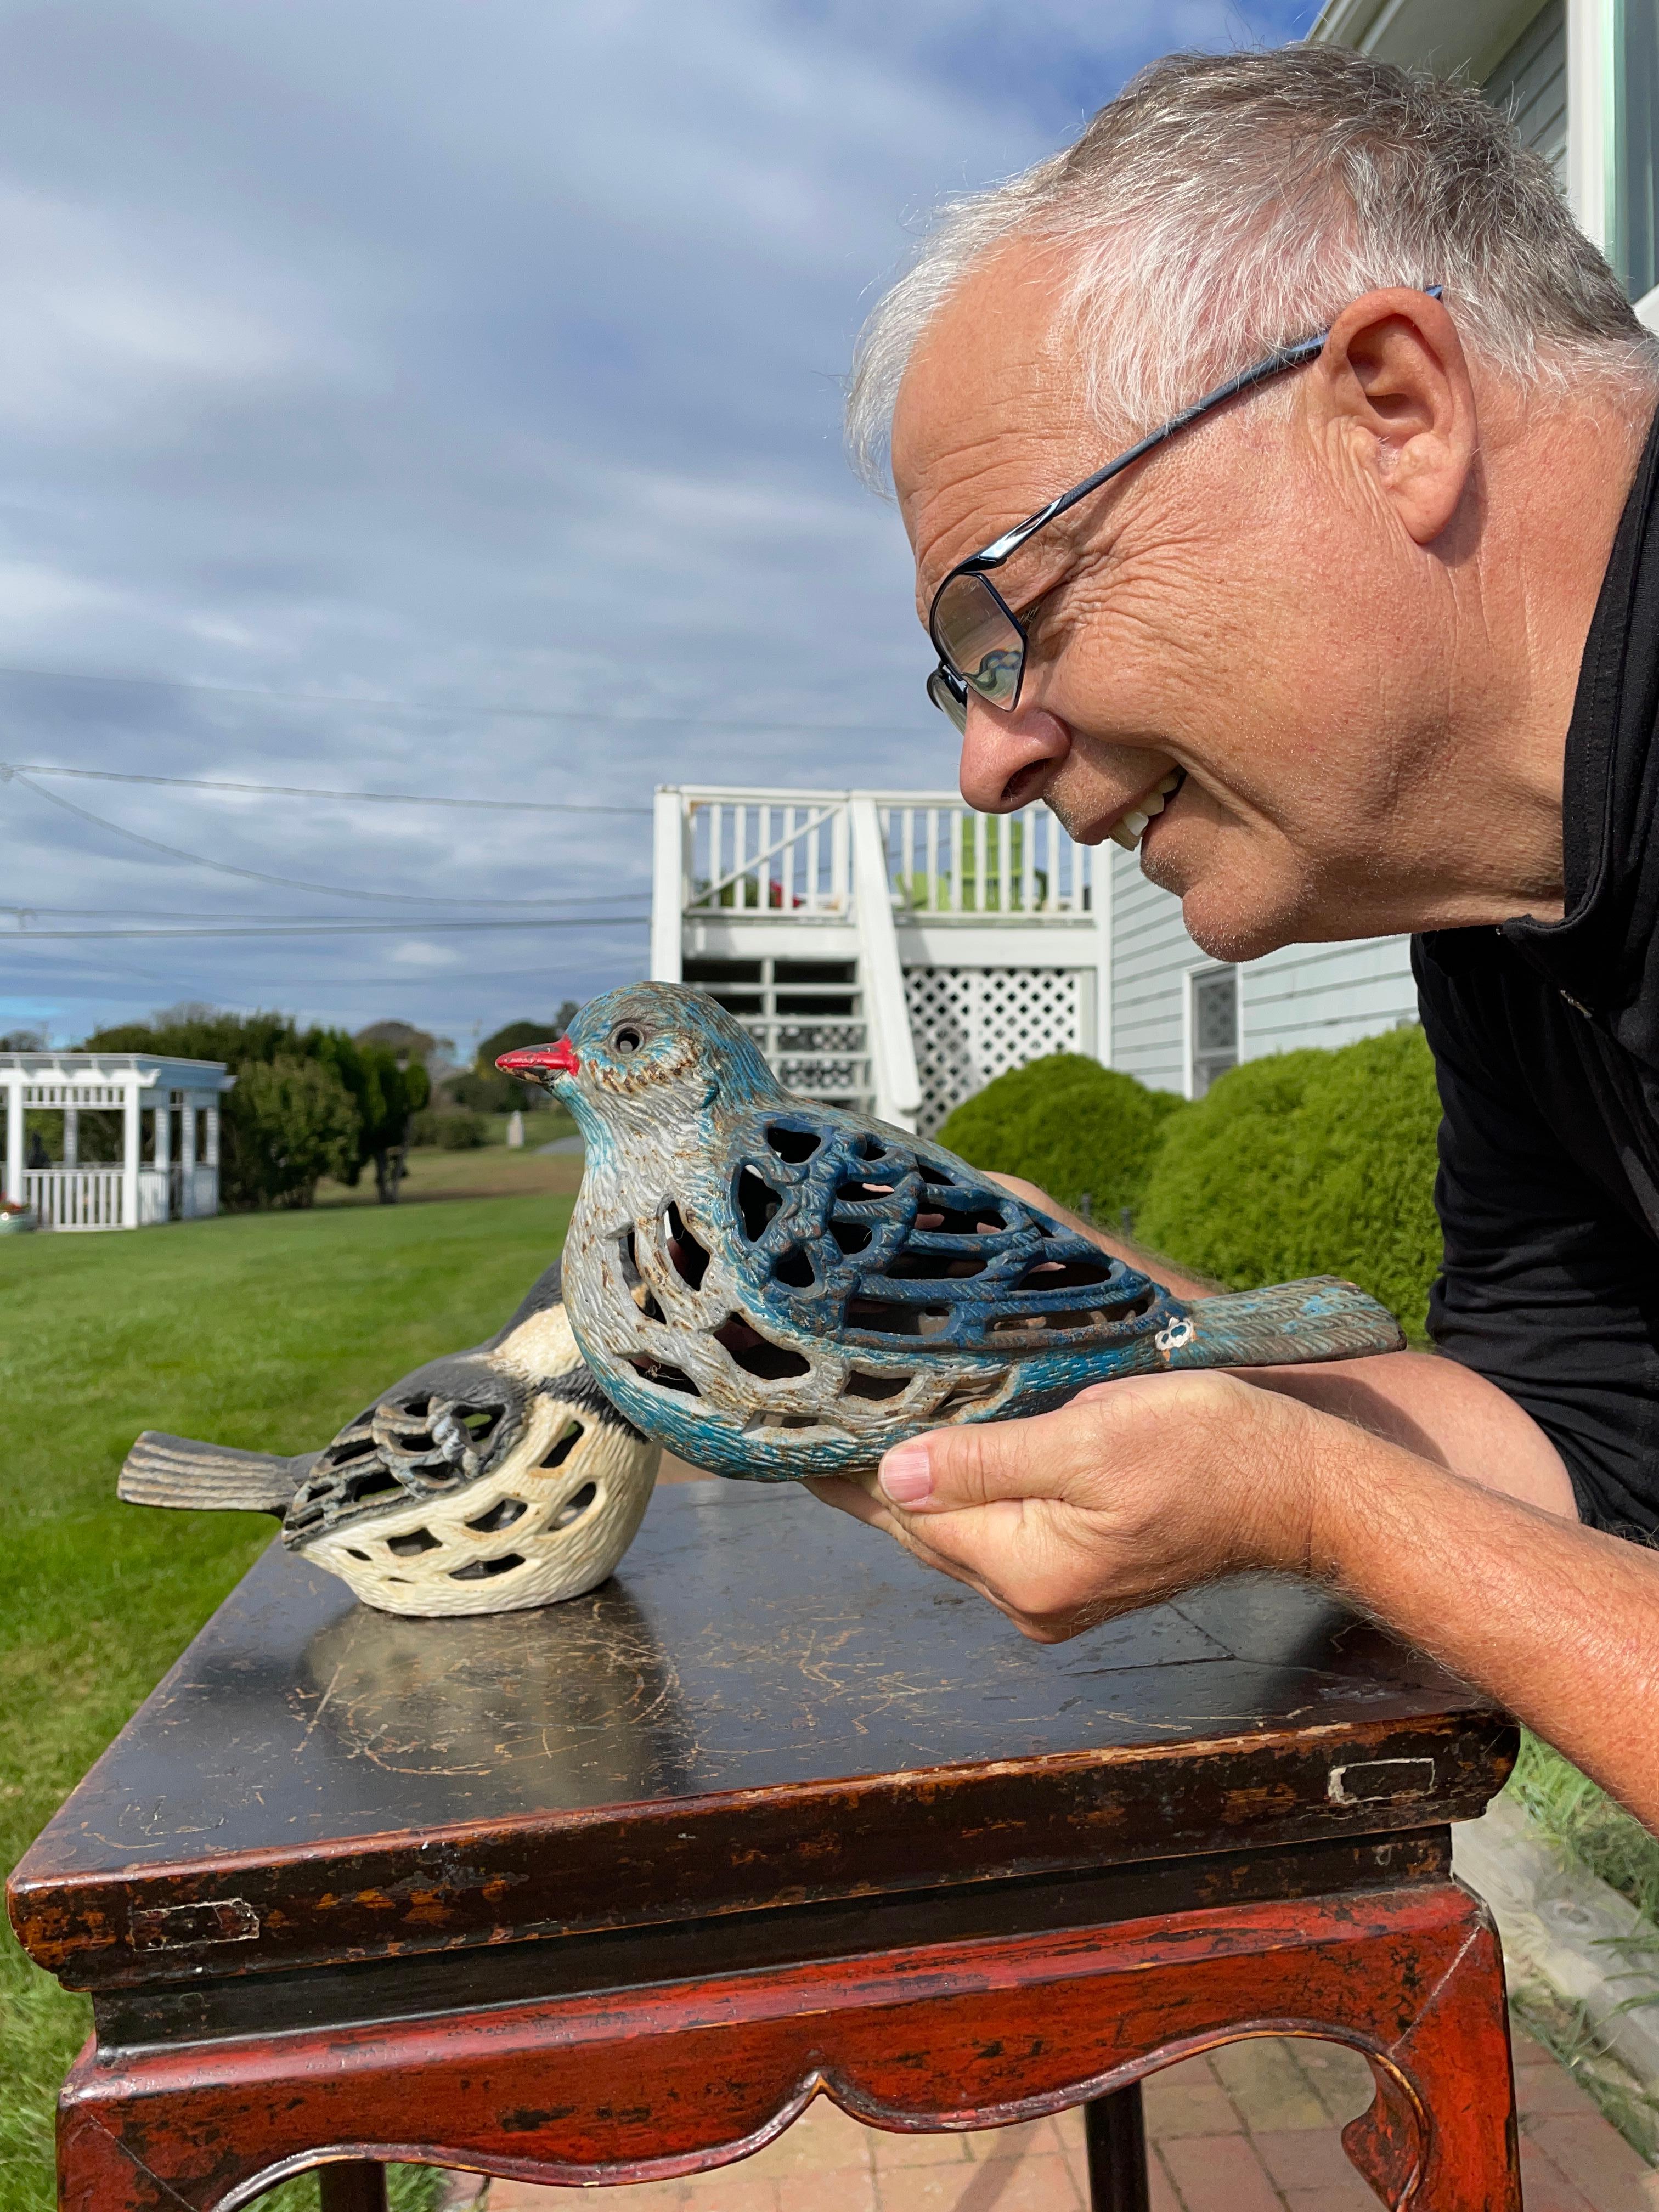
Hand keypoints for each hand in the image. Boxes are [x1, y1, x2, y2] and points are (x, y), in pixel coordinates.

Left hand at [806, 1372, 1319, 1641]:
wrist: (1301, 1489)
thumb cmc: (1209, 1453)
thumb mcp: (1088, 1440)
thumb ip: (984, 1462)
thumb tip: (891, 1473)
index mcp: (1027, 1569)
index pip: (905, 1513)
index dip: (848, 1464)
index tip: (795, 1426)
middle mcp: (1031, 1597)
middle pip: (921, 1526)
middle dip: (870, 1472)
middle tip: (815, 1409)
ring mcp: (1054, 1592)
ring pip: (954, 1528)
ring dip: (913, 1479)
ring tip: (860, 1419)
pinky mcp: (1077, 1570)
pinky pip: (993, 1526)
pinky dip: (960, 1488)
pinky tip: (937, 1445)